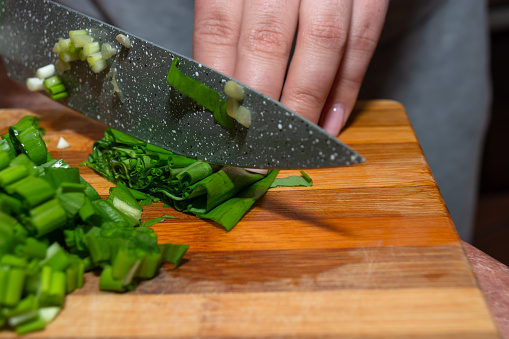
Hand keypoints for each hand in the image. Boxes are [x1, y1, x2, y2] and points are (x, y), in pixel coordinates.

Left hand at [193, 0, 388, 135]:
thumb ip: (228, 23)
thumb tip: (217, 88)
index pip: (219, 30)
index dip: (219, 84)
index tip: (218, 128)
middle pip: (268, 42)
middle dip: (263, 105)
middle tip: (254, 150)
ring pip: (322, 44)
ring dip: (307, 104)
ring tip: (293, 143)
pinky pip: (364, 39)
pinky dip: (348, 87)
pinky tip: (330, 123)